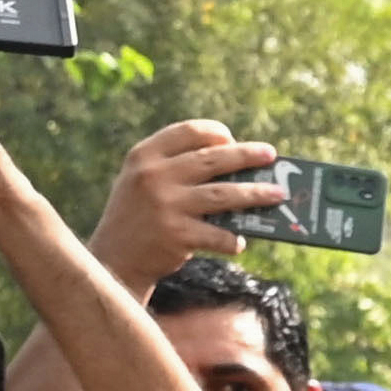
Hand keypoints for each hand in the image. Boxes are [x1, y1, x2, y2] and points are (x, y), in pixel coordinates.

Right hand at [90, 120, 286, 291]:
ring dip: (255, 195)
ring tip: (278, 195)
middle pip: (212, 159)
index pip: (188, 131)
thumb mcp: (142, 181)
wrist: (113, 259)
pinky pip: (218, 235)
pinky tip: (240, 242)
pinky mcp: (177, 234)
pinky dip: (232, 240)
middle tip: (270, 155)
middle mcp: (154, 175)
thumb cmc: (137, 216)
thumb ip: (175, 168)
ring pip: (223, 195)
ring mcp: (166, 204)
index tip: (232, 139)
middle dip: (246, 155)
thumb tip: (236, 167)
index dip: (215, 133)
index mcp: (145, 155)